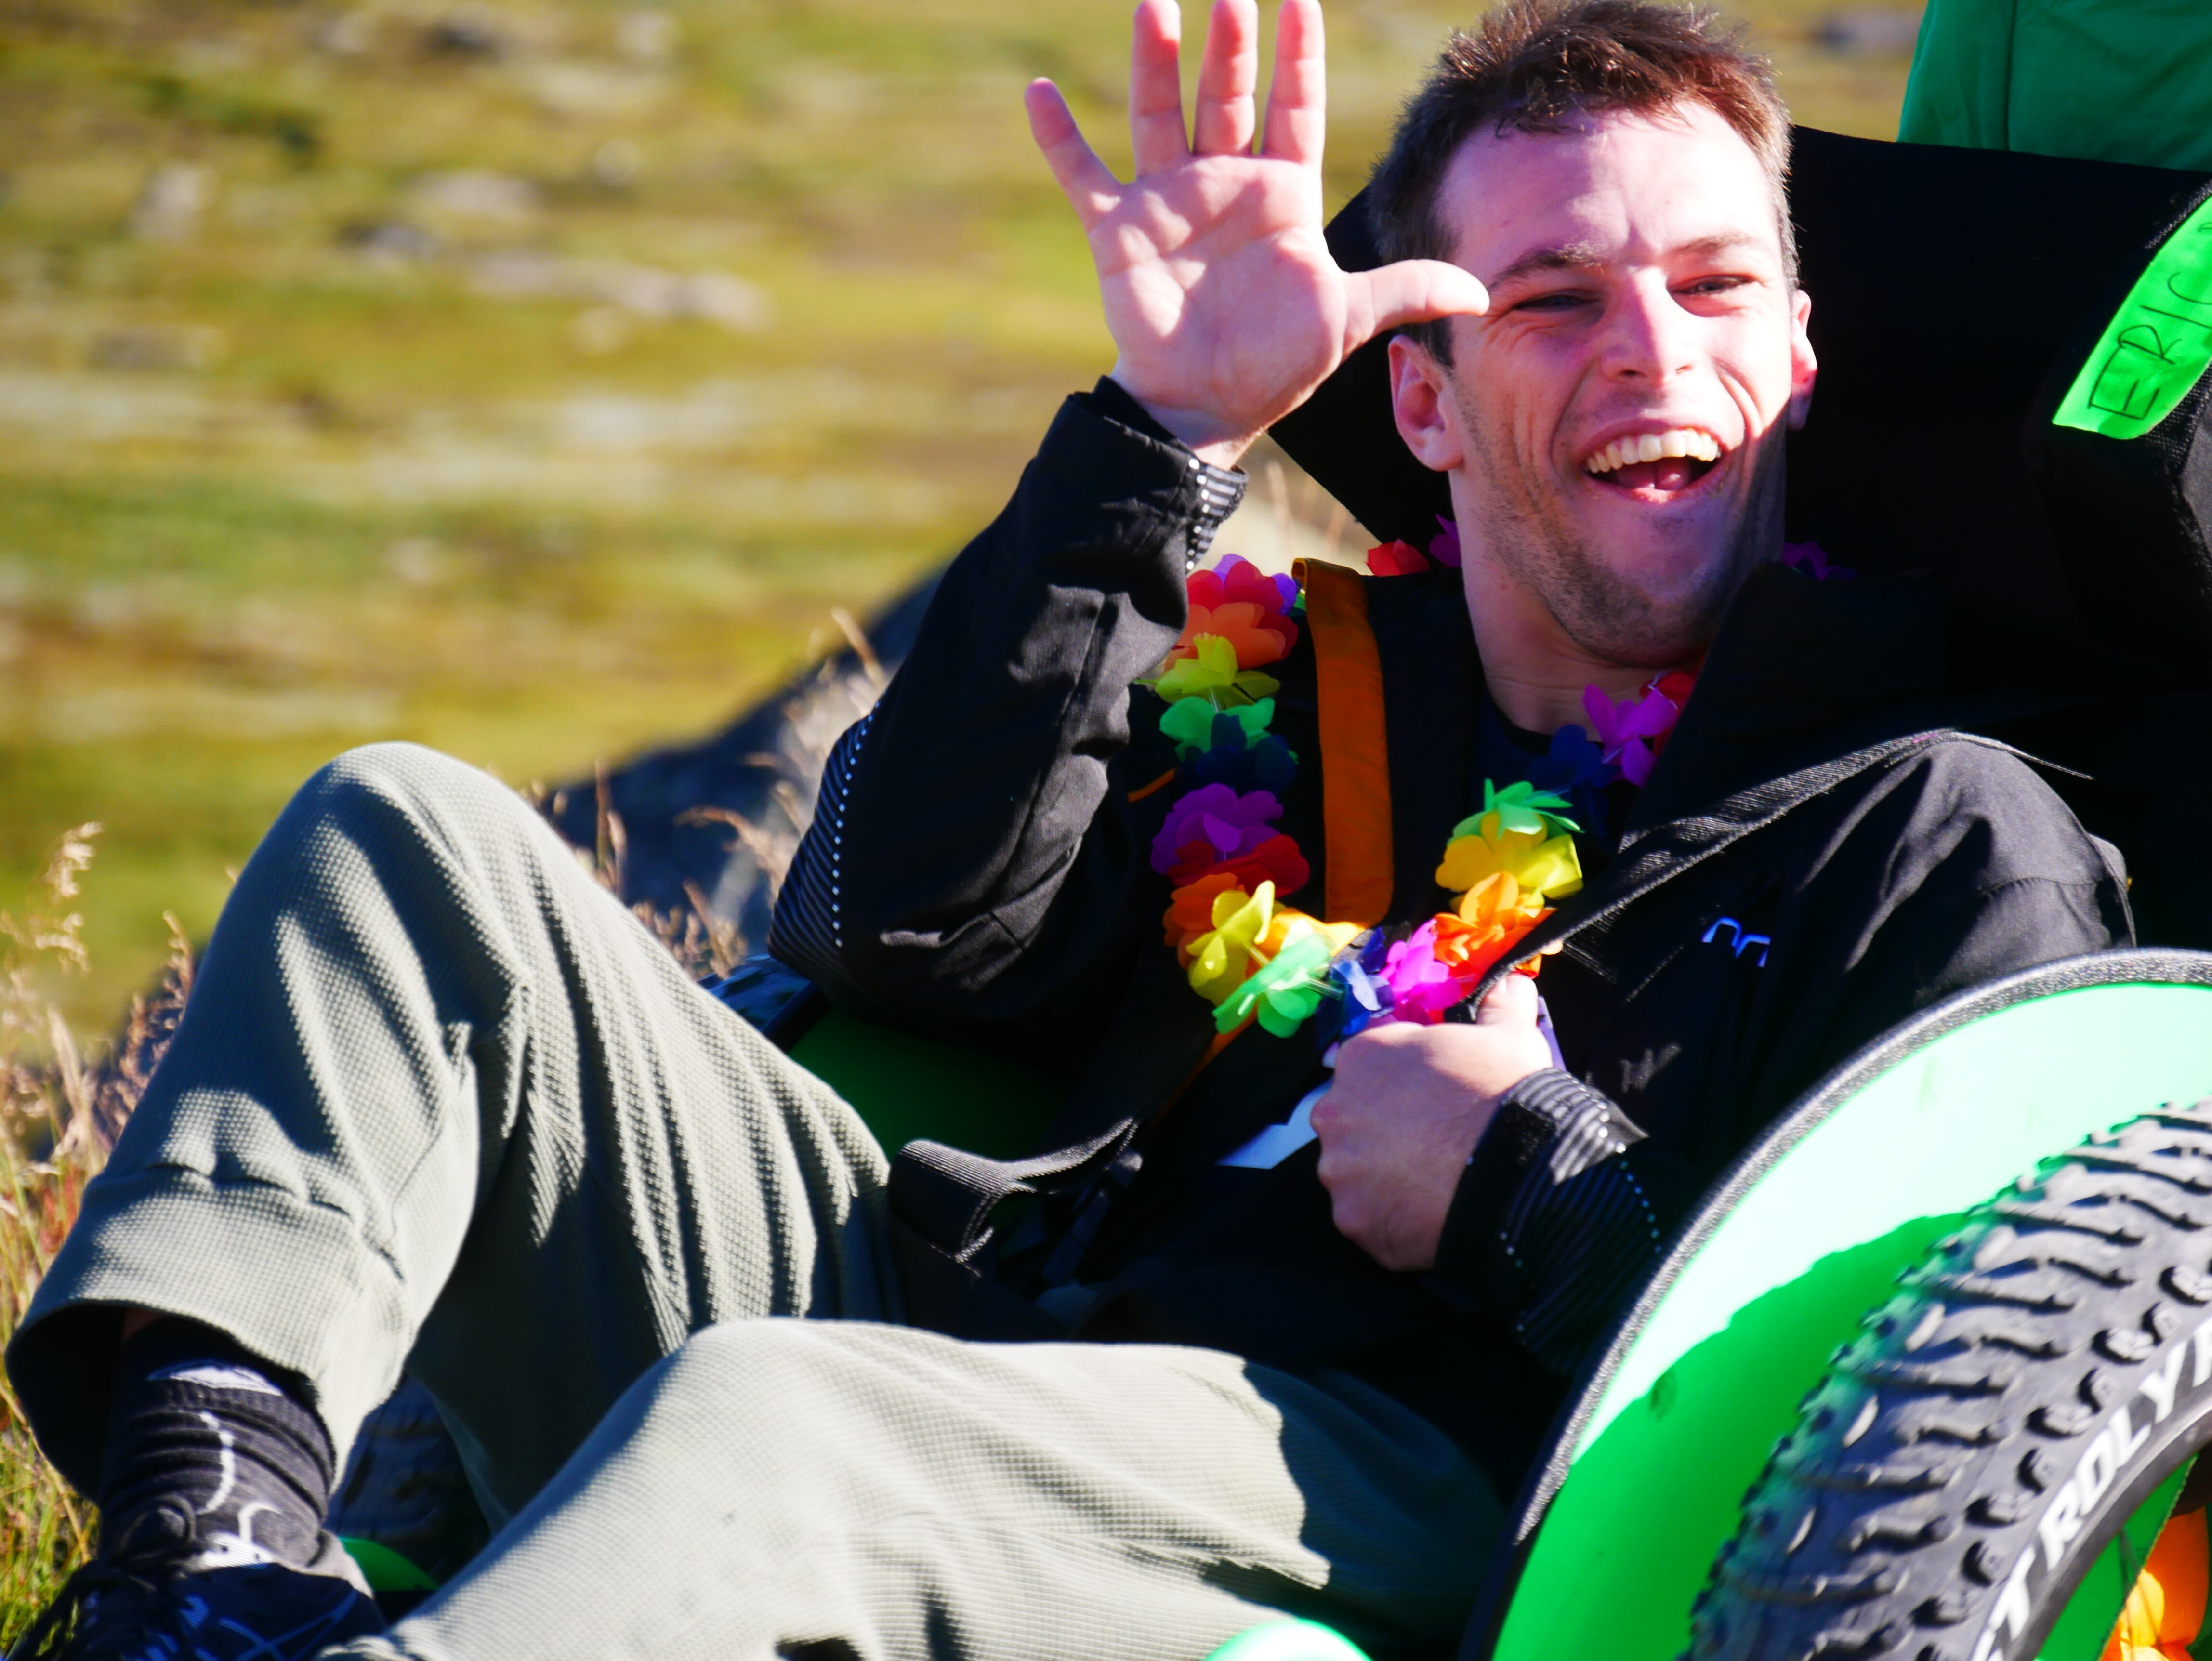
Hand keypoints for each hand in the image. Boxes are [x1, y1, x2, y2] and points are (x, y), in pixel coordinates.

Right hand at [1024, 0, 1489, 466]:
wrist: (1206, 407)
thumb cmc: (1276, 364)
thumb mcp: (1348, 320)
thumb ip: (1405, 290)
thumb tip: (1483, 295)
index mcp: (1281, 194)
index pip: (1294, 108)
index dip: (1298, 58)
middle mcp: (1224, 184)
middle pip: (1228, 98)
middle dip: (1231, 47)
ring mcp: (1167, 201)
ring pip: (1160, 115)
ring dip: (1154, 64)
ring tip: (1156, 4)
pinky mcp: (1118, 230)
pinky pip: (1083, 175)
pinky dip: (1057, 138)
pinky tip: (1038, 94)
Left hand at [1312, 974, 1553, 1271]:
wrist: (1516, 1170)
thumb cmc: (1505, 1093)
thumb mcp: (1510, 1037)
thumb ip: (1501, 1007)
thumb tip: (1512, 985)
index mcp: (1362, 1057)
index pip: (1370, 1064)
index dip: (1405, 1081)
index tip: (1434, 1096)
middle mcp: (1335, 1110)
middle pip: (1355, 1119)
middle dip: (1386, 1130)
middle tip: (1433, 1143)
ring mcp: (1340, 1169)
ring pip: (1356, 1172)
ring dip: (1385, 1176)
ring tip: (1433, 1183)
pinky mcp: (1353, 1220)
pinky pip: (1369, 1218)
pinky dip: (1392, 1219)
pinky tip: (1428, 1215)